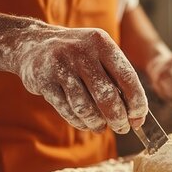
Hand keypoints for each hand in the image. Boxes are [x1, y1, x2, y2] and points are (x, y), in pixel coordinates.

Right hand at [12, 25, 147, 133]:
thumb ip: (117, 78)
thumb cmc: (78, 55)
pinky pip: (67, 110)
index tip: (139, 118)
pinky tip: (86, 124)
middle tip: (123, 128)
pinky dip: (80, 122)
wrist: (32, 44)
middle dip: (118, 118)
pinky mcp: (44, 81)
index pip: (128, 77)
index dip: (137, 102)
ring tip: (102, 127)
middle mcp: (82, 52)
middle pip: (107, 96)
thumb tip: (136, 113)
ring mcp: (61, 66)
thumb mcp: (99, 54)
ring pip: (86, 107)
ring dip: (98, 123)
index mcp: (102, 43)